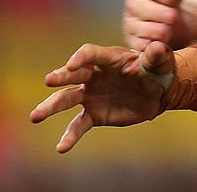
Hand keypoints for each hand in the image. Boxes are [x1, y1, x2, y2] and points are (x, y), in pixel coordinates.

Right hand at [29, 41, 174, 152]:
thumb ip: (157, 55)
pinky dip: (70, 136)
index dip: (81, 57)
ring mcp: (91, 95)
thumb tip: (156, 48)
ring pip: (66, 99)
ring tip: (35, 116)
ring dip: (51, 107)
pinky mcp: (94, 114)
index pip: (90, 54)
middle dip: (61, 76)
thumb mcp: (161, 61)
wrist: (159, 92)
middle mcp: (94, 75)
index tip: (72, 64)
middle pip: (73, 74)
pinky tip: (61, 148)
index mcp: (109, 59)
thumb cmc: (158, 70)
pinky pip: (78, 125)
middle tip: (49, 80)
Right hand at [123, 0, 187, 49]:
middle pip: (141, 9)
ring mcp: (131, 23)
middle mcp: (132, 4)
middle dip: (159, 12)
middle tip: (172, 16)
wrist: (174, 17)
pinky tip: (159, 45)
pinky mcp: (134, 42)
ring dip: (155, 31)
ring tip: (168, 31)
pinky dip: (148, 47)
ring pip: (138, 28)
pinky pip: (137, 47)